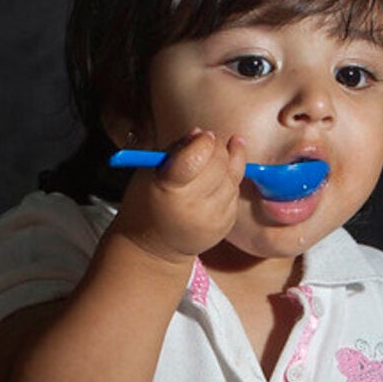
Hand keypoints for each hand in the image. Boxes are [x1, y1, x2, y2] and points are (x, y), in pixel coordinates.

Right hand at [111, 129, 244, 262]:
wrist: (154, 247)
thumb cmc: (148, 202)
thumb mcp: (151, 172)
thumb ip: (175, 150)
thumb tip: (200, 134)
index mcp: (169, 190)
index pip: (195, 158)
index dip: (204, 142)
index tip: (204, 136)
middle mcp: (193, 207)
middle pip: (219, 165)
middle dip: (218, 148)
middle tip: (211, 142)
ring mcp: (211, 219)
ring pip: (232, 179)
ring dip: (228, 163)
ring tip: (217, 156)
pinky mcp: (224, 227)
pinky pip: (235, 194)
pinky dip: (230, 182)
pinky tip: (219, 177)